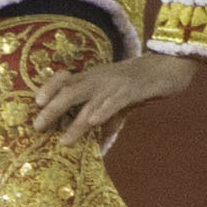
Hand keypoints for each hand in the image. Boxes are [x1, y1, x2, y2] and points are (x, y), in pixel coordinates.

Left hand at [32, 52, 194, 144]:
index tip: (36, 102)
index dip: (49, 87)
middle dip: (53, 109)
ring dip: (75, 121)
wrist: (170, 66)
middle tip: (37, 127)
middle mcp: (100, 79)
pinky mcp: (133, 90)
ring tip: (64, 140)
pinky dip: (104, 111)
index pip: (65, 79)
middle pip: (70, 91)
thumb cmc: (140, 83)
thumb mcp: (118, 98)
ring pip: (90, 101)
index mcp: (93, 77)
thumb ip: (106, 115)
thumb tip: (98, 137)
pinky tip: (95, 122)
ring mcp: (115, 84)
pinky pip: (115, 101)